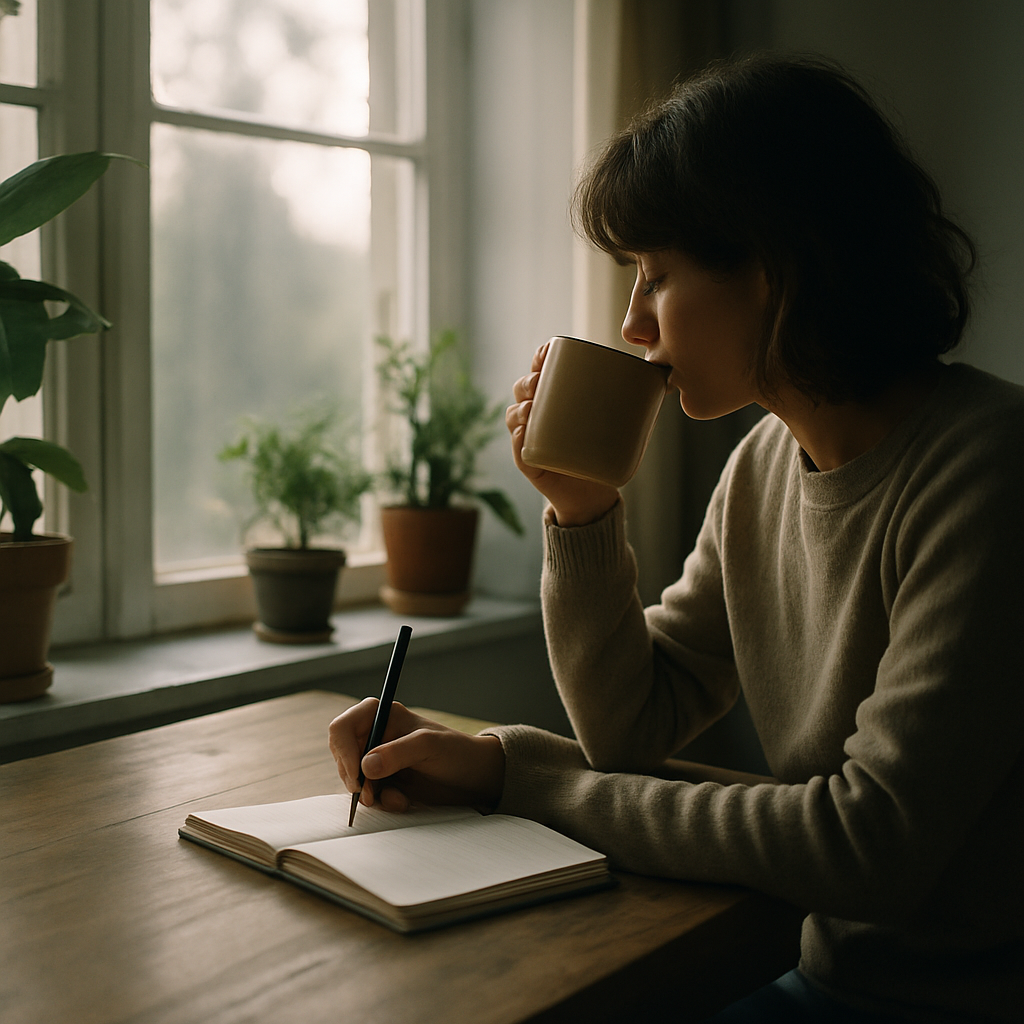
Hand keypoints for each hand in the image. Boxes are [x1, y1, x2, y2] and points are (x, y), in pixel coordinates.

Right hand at [329, 699, 504, 812]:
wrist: (473, 776)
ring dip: (371, 795)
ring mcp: (378, 759)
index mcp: (381, 715)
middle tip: (372, 796)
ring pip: (353, 779)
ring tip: (399, 800)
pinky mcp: (384, 780)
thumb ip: (398, 753)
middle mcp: (375, 735)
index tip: (357, 777)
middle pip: (342, 757)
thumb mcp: (429, 747)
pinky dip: (381, 802)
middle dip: (355, 779)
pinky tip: (402, 802)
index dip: (344, 752)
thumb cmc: (455, 751)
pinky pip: (367, 794)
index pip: (342, 728)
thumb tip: (365, 766)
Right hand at [507, 341, 620, 526]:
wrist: (595, 493)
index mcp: (556, 398)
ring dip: (521, 407)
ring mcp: (531, 438)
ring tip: (533, 407)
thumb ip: (634, 404)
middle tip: (541, 380)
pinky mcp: (531, 462)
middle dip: (529, 380)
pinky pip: (519, 450)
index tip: (547, 351)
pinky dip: (519, 440)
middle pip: (523, 389)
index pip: (541, 371)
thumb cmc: (603, 452)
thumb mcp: (618, 424)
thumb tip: (662, 380)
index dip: (540, 358)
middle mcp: (538, 414)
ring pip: (516, 416)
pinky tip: (524, 434)